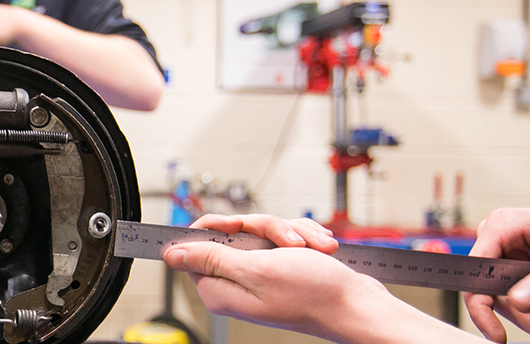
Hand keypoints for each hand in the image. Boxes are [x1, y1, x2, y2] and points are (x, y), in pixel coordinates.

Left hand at [167, 215, 371, 336]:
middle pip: (232, 233)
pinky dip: (302, 236)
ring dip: (290, 232)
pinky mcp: (279, 267)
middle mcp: (236, 282)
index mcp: (220, 288)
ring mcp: (259, 274)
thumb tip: (171, 254)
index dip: (215, 227)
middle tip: (287, 242)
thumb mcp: (256, 269)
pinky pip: (281, 237)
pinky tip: (319, 247)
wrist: (358, 304)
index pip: (195, 245)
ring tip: (310, 249)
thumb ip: (211, 258)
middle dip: (265, 227)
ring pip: (260, 231)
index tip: (236, 225)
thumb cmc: (313, 293)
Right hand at [464, 206, 529, 342]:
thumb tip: (519, 301)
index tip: (497, 335)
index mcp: (506, 226)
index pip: (475, 270)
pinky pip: (522, 296)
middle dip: (528, 318)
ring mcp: (512, 253)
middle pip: (495, 291)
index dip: (481, 306)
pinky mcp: (524, 266)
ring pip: (510, 300)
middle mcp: (503, 240)